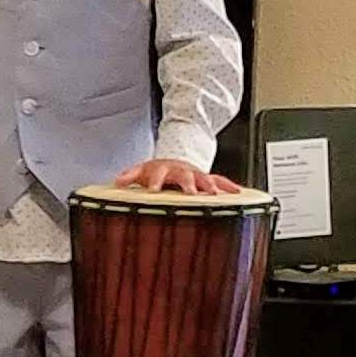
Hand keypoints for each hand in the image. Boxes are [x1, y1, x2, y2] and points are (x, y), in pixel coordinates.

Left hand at [113, 158, 240, 195]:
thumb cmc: (158, 170)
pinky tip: (238, 193)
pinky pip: (221, 181)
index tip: (152, 191)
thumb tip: (117, 182)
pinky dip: (230, 187)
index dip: (154, 182)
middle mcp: (182, 170)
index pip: (158, 174)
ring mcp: (196, 174)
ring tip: (214, 195)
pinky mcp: (208, 178)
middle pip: (185, 177)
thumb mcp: (142, 170)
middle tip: (191, 194)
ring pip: (205, 179)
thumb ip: (130, 175)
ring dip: (210, 186)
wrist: (176, 161)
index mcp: (164, 169)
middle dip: (188, 185)